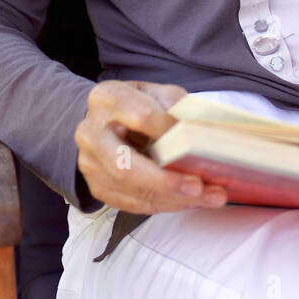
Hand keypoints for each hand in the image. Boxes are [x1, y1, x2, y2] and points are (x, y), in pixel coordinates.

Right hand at [74, 80, 227, 212]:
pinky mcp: (97, 186)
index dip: (171, 132)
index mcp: (108, 98)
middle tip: (199, 187)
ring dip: (172, 199)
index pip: (142, 117)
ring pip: (130, 190)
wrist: (106, 121)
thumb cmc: (139, 105)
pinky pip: (131, 204)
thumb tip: (202, 134)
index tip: (199, 142)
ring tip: (208, 197)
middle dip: (165, 181)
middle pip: (126, 165)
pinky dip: (164, 204)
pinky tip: (188, 201)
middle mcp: (91, 132)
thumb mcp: (159, 94)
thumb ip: (177, 108)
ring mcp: (90, 163)